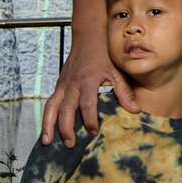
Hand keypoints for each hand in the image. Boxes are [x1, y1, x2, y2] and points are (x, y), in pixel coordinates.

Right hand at [41, 32, 138, 147]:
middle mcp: (72, 83)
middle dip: (66, 128)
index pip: (87, 103)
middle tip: (70, 144)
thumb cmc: (104, 56)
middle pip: (66, 108)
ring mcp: (63, 84)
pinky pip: (50, 103)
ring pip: (51, 106)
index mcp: (88, 80)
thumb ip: (124, 91)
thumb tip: (134, 110)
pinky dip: (46, 117)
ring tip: (47, 142)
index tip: (94, 132)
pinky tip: (47, 130)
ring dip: (48, 125)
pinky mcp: (59, 85)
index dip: (89, 119)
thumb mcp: (117, 71)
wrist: (88, 38)